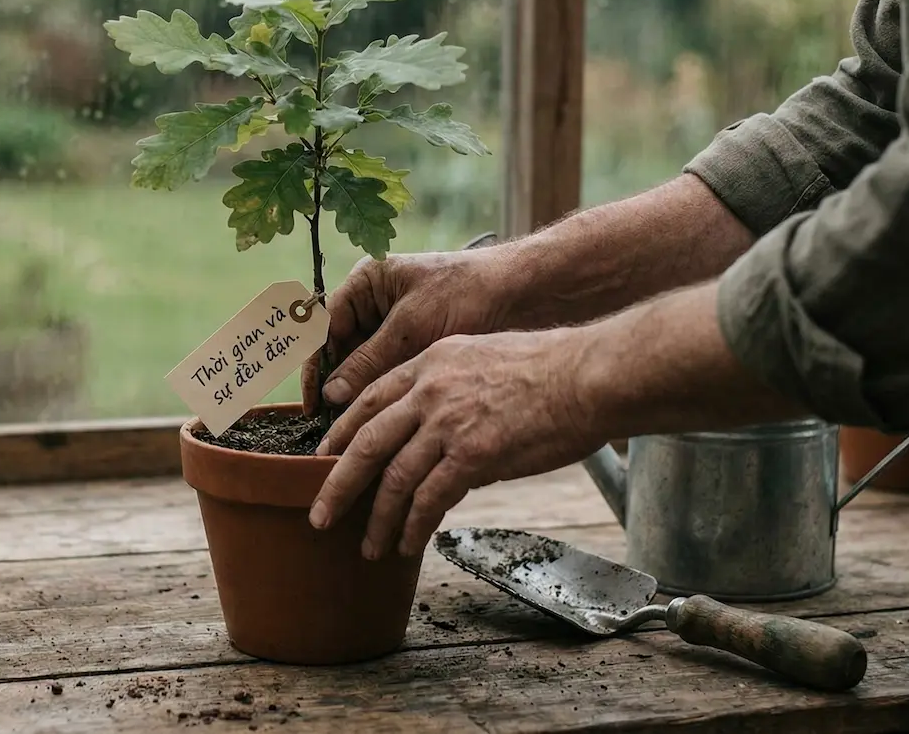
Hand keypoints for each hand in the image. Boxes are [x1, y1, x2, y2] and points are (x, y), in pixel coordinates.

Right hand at [302, 245, 527, 412]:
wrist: (522, 293)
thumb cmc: (466, 293)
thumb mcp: (412, 328)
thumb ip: (370, 360)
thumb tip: (333, 394)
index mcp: (366, 283)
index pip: (323, 326)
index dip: (315, 365)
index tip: (314, 403)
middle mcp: (375, 302)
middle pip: (340, 348)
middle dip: (336, 384)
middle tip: (332, 426)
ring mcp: (395, 324)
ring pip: (364, 364)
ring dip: (359, 392)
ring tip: (354, 429)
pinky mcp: (416, 344)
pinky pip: (389, 370)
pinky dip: (384, 393)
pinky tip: (382, 420)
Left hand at [307, 328, 603, 559]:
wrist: (588, 376)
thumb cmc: (551, 370)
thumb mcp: (483, 361)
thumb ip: (451, 393)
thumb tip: (440, 442)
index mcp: (430, 363)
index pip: (369, 399)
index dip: (342, 433)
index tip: (324, 458)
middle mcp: (429, 389)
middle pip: (365, 442)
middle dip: (336, 484)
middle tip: (320, 515)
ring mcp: (447, 422)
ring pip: (393, 478)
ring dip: (378, 519)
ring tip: (370, 546)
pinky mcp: (472, 454)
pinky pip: (429, 499)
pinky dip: (414, 526)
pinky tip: (409, 544)